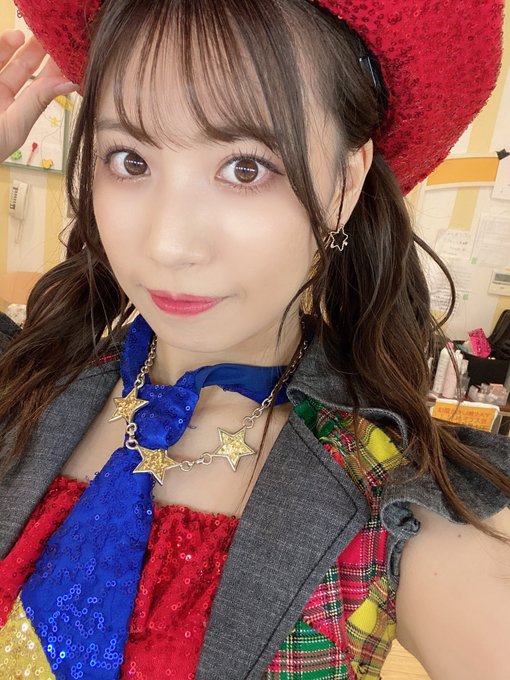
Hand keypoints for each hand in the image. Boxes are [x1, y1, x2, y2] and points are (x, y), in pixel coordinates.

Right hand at [0, 30, 76, 163]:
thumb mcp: (13, 126)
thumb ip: (37, 102)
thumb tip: (69, 83)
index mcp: (13, 113)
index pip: (38, 88)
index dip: (52, 70)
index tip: (67, 55)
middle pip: (18, 68)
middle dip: (34, 51)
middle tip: (51, 37)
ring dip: (8, 45)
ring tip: (22, 36)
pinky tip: (9, 39)